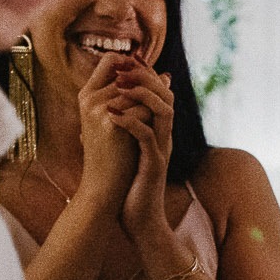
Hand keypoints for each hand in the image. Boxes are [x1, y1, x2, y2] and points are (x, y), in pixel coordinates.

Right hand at [75, 53, 149, 210]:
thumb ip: (138, 96)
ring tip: (156, 120)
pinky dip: (153, 117)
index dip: (134, 65)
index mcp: (87, 94)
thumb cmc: (116, 153)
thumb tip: (167, 75)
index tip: (151, 80)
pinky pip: (143, 107)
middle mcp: (89, 98)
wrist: (106, 185)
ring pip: (139, 90)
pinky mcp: (110, 121)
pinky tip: (153, 131)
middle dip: (149, 86)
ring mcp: (98, 108)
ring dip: (153, 102)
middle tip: (160, 103)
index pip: (112, 59)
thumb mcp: (123, 120)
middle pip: (130, 73)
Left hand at [108, 60, 175, 250]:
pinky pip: (147, 136)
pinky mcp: (154, 165)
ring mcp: (162, 150)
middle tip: (124, 66)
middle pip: (167, 95)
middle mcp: (164, 138)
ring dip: (142, 93)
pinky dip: (131, 122)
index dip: (146, 73)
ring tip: (119, 84)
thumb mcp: (128, 152)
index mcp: (158, 132)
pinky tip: (112, 114)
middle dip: (146, 76)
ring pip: (164, 110)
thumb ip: (127, 130)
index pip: (161, 93)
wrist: (140, 221)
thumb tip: (113, 110)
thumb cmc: (130, 188)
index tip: (126, 58)